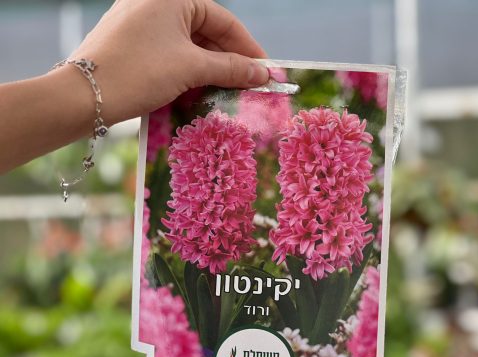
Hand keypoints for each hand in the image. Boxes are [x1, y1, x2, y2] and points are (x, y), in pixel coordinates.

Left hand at [69, 0, 268, 124]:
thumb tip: (263, 75)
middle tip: (249, 87)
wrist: (81, 96)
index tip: (265, 72)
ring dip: (210, 70)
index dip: (248, 48)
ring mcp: (140, 23)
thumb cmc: (138, 72)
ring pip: (188, 46)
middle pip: (207, 32)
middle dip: (229, 61)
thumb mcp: (191, 68)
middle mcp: (155, 3)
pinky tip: (199, 92)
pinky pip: (170, 54)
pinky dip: (188, 71)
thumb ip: (231, 68)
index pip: (223, 21)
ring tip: (227, 93)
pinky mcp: (131, 44)